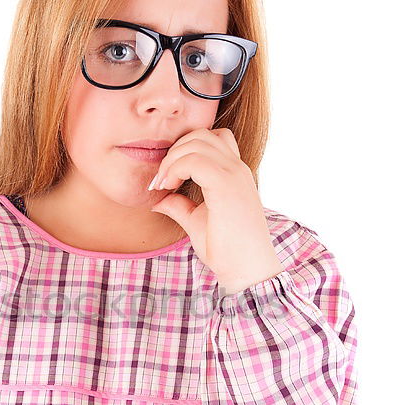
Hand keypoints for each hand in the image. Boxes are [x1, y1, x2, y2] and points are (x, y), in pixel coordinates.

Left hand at [148, 127, 283, 294]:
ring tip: (163, 184)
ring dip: (172, 159)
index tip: (165, 180)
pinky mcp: (227, 185)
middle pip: (201, 134)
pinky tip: (168, 188)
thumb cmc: (227, 250)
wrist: (247, 270)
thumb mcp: (197, 223)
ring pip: (196, 141)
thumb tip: (158, 199)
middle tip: (160, 181)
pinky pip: (194, 159)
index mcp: (234, 174)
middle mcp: (237, 169)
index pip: (211, 139)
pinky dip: (175, 168)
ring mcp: (234, 174)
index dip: (183, 151)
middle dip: (174, 151)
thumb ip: (180, 206)